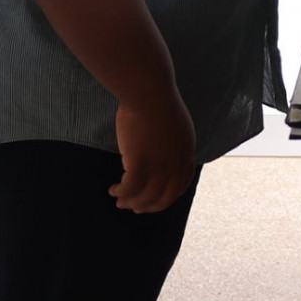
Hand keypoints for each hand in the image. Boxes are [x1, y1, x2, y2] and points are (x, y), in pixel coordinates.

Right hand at [110, 95, 196, 212]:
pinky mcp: (140, 163)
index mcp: (186, 153)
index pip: (181, 185)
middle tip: (136, 208)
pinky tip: (113, 190)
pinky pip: (129, 188)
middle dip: (149, 206)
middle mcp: (176, 164)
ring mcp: (159, 166)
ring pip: (145, 196)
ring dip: (132, 202)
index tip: (154, 201)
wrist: (149, 92)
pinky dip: (121, 192)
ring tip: (120, 200)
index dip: (167, 197)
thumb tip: (161, 153)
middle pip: (164, 197)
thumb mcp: (175, 125)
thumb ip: (172, 142)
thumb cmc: (157, 101)